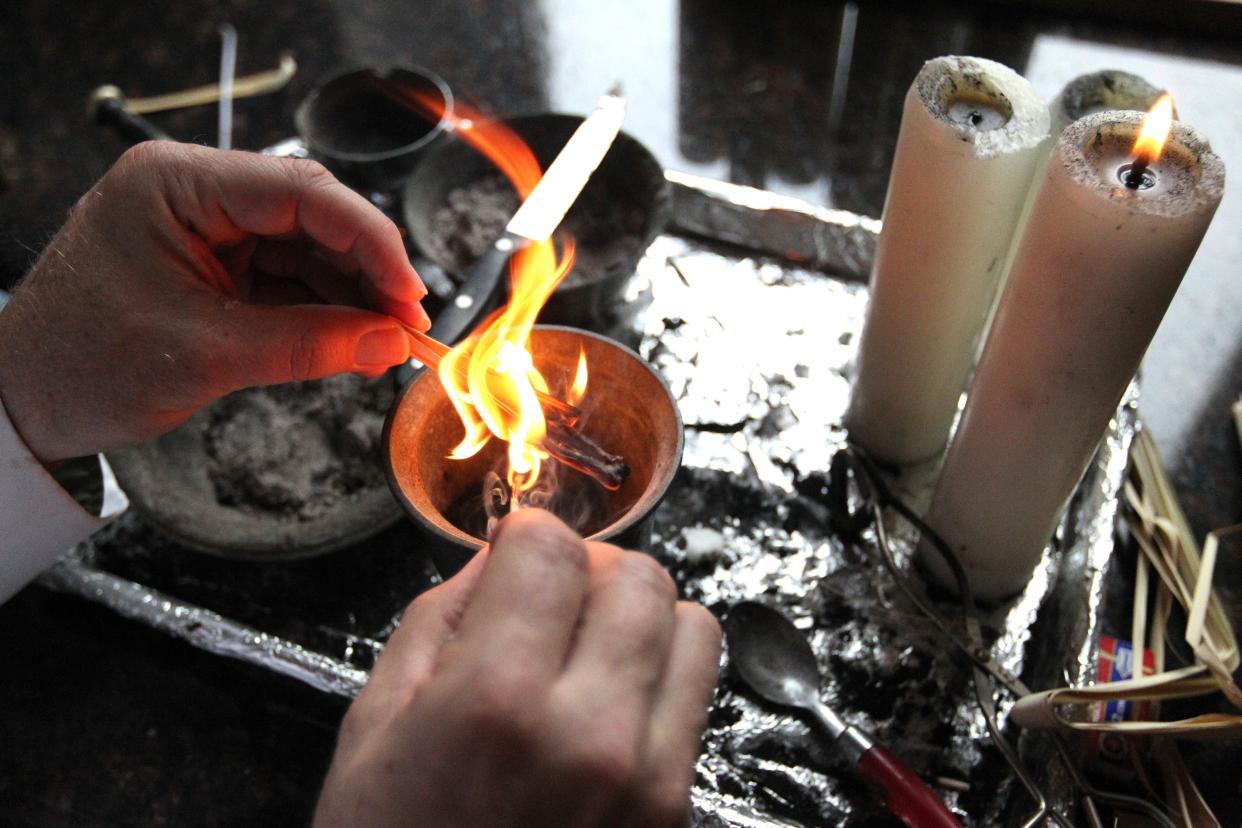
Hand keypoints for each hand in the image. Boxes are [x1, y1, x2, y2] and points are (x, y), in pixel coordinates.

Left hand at [0, 141, 428, 462]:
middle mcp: (193, 192)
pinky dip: (324, 309)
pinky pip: (286, 278)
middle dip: (366, 271)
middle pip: (312, 216)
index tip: (409, 293)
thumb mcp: (206, 355)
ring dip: (351, 295)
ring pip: (306, 249)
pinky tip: (356, 338)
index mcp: (176, 183)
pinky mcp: (214, 265)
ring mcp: (205, 228)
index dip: (370, 240)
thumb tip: (392, 342)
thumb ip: (309, 344)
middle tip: (408, 325)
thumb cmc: (82, 366)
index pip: (301, 192)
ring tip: (389, 341)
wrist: (22, 402)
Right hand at [315, 510, 721, 827]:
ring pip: (691, 624)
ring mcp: (647, 775)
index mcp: (495, 703)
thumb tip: (500, 556)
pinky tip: (611, 699)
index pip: (555, 550)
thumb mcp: (373, 729)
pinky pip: (699, 693)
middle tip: (550, 601)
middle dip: (590, 569)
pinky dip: (663, 673)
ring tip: (588, 647)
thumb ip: (440, 619)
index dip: (528, 537)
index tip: (514, 554)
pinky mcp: (678, 808)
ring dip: (641, 615)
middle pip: (638, 575)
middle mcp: (588, 732)